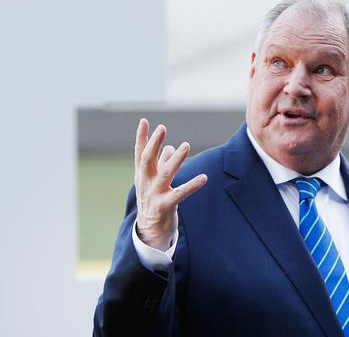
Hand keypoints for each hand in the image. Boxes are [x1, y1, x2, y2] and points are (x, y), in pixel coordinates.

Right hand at [134, 118, 207, 250]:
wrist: (149, 233)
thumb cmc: (154, 203)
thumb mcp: (154, 183)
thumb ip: (161, 165)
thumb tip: (169, 149)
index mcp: (142, 175)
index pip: (140, 153)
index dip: (142, 137)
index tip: (145, 121)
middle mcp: (145, 183)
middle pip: (147, 160)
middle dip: (153, 143)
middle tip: (162, 128)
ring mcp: (154, 195)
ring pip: (164, 174)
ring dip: (175, 159)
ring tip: (185, 145)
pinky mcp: (165, 207)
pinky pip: (180, 194)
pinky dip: (192, 185)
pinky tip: (204, 178)